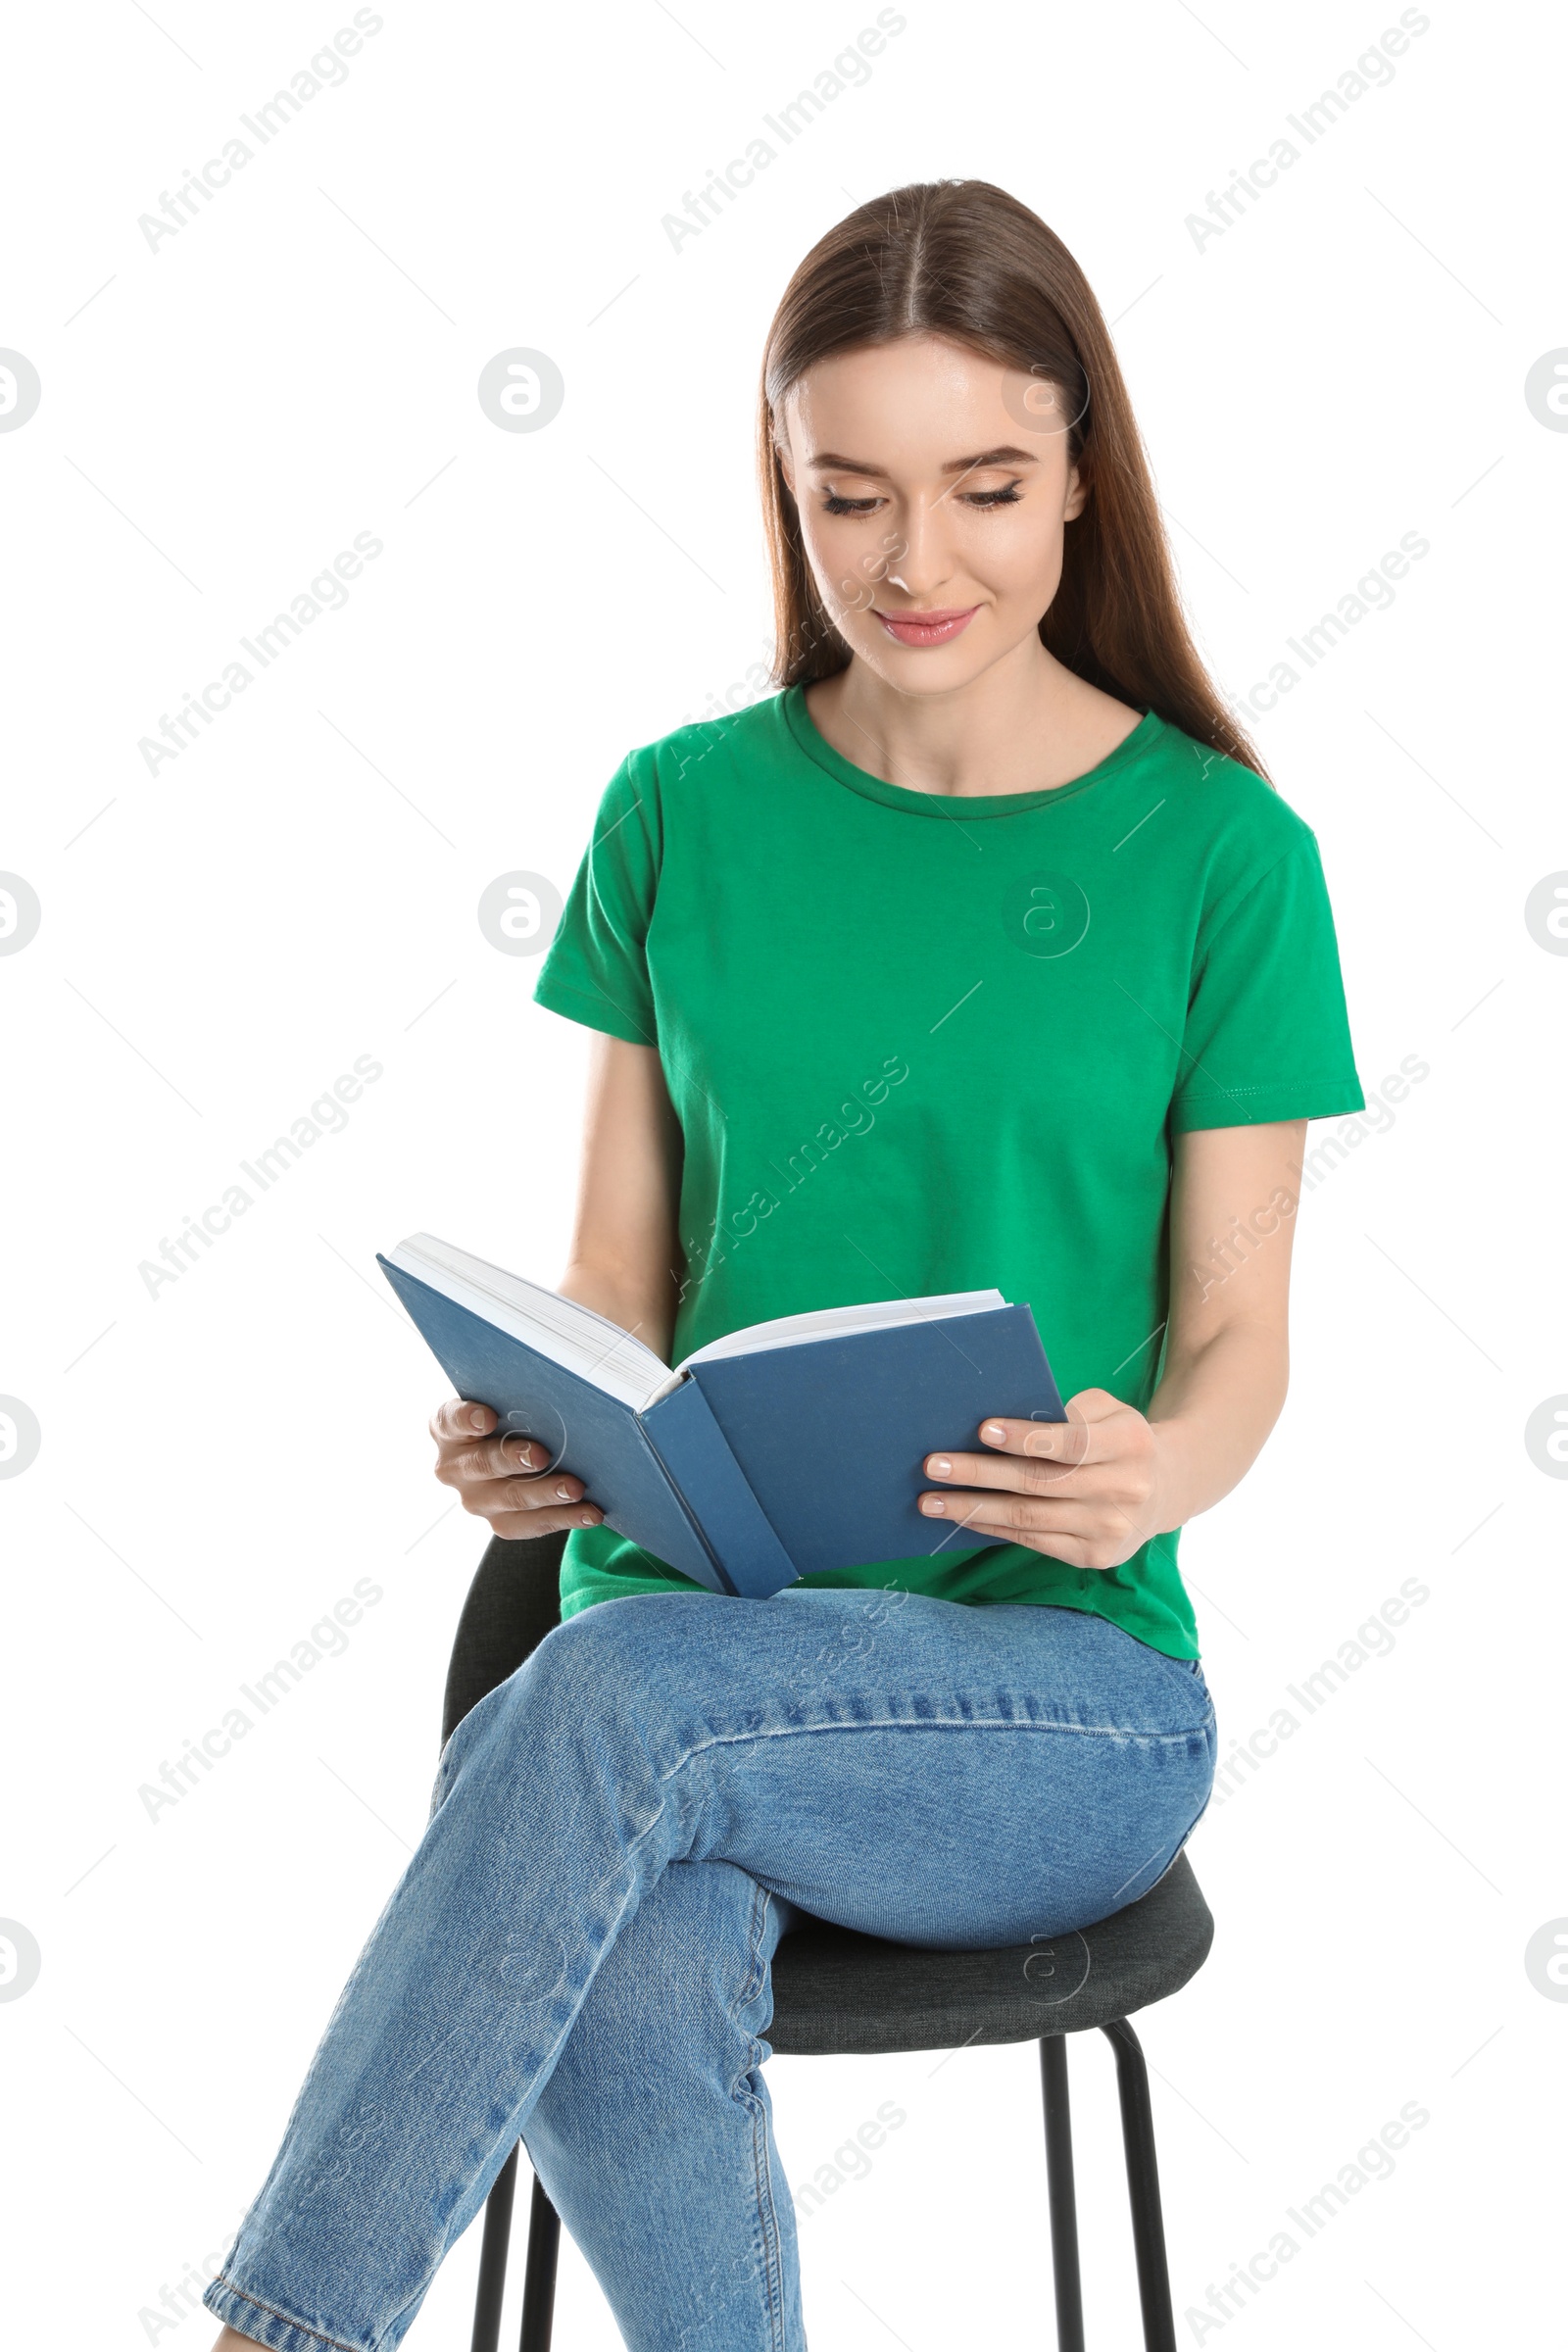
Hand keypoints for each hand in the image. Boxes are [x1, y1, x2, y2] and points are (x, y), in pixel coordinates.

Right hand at [430, 1398, 604, 1539]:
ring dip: (545, 1493)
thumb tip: (558, 1398)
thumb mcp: (507, 1404)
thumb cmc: (512, 1418)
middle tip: (540, 1455)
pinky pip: (531, 1524)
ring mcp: (475, 1499)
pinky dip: (564, 1517)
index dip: (467, 1418)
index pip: (451, 1420)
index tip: (487, 1417)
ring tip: (575, 1489)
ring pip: (509, 1499)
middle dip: (512, 1459)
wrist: (515, 1452)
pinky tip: (588, 1512)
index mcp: (449, 1429)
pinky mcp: (500, 1522)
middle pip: (481, 1464)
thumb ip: (519, 1401)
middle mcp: (454, 1467)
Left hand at [918, 1388, 1163, 1571]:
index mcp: (1130, 1443)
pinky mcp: (1094, 1556)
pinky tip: (961, 1516)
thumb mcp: (1107, 1410)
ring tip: (930, 1499)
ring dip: (972, 1508)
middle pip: (1039, 1482)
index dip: (1026, 1438)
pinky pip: (1032, 1540)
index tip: (981, 1429)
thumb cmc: (1117, 1438)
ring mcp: (1110, 1529)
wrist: (1164, 1488)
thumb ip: (1065, 1413)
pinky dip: (992, 1527)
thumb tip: (996, 1426)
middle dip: (980, 1473)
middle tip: (934, 1464)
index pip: (1071, 1443)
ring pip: (1028, 1517)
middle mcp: (1125, 1490)